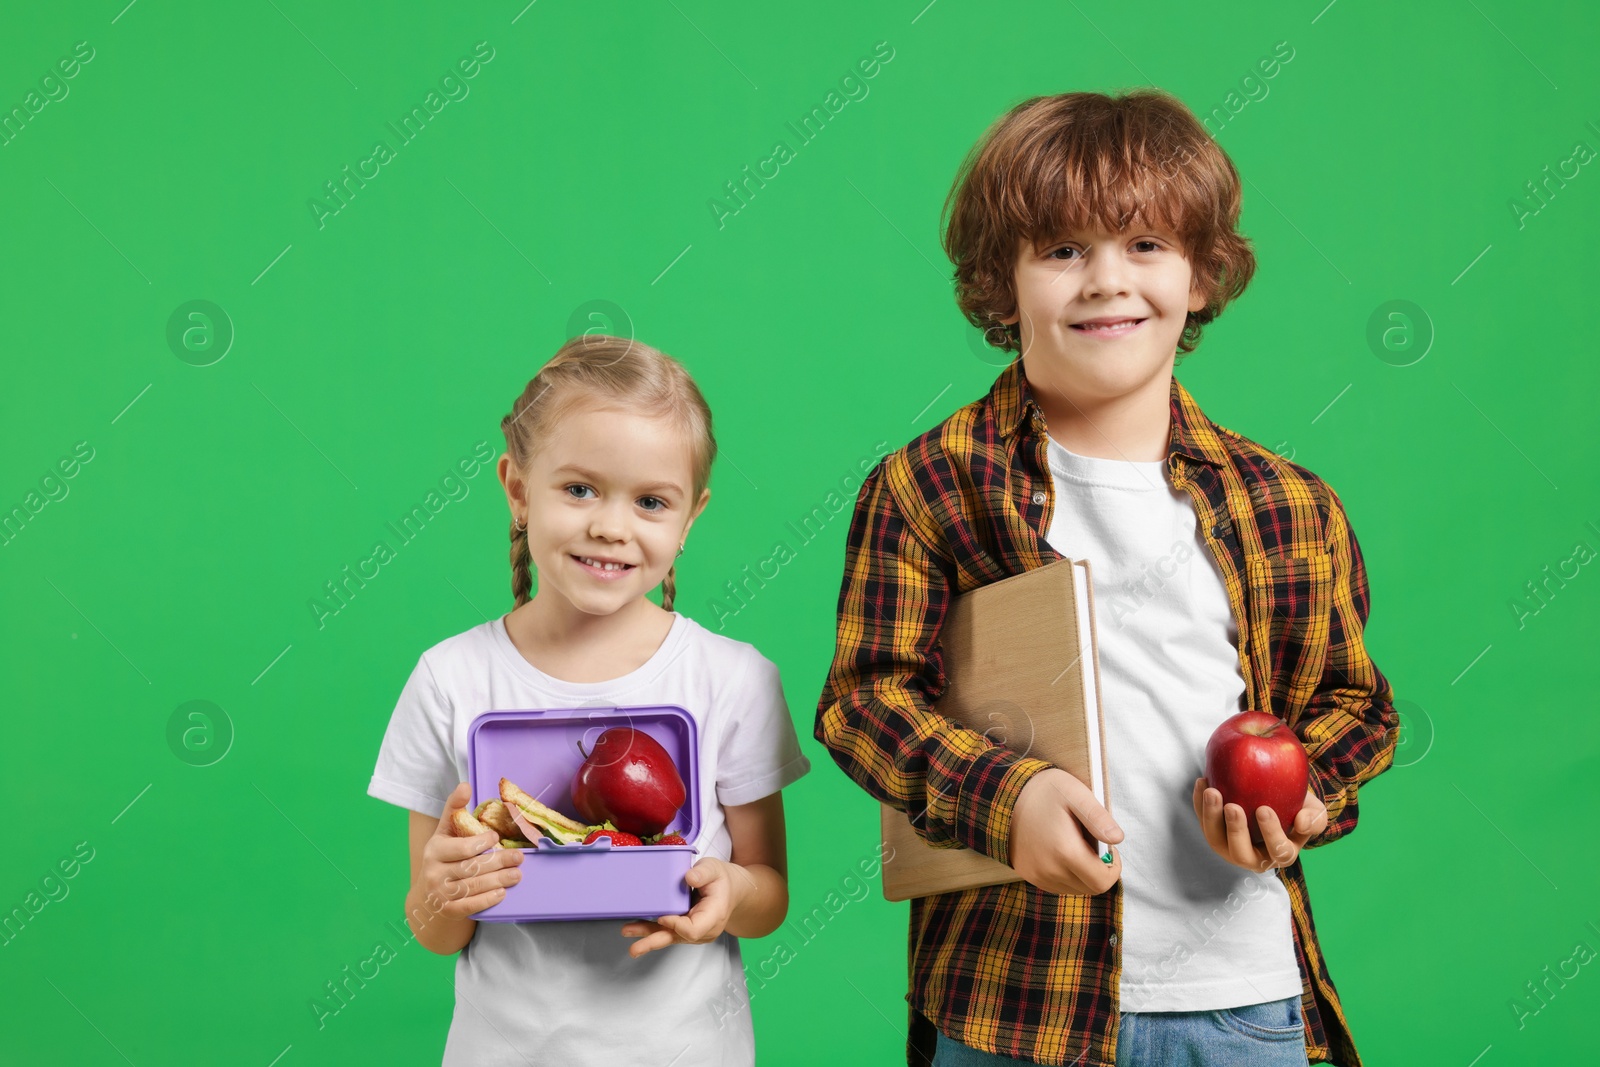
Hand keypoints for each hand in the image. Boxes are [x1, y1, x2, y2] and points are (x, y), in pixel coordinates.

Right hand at [418, 782, 523, 919]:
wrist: (427, 894)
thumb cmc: (442, 856)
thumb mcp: (444, 831)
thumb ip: (454, 808)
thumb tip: (465, 785)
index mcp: (434, 850)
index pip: (461, 848)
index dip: (481, 843)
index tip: (497, 838)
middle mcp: (434, 873)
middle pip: (472, 868)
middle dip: (499, 862)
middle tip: (519, 857)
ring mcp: (440, 894)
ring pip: (474, 887)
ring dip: (499, 880)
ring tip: (517, 874)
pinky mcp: (449, 911)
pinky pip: (470, 906)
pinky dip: (487, 899)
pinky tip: (502, 893)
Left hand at [620, 857, 751, 957]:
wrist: (730, 891)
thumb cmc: (722, 879)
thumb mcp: (715, 869)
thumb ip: (704, 872)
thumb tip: (689, 877)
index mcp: (714, 915)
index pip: (694, 929)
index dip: (676, 925)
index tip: (662, 916)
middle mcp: (704, 929)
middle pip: (677, 938)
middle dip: (654, 942)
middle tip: (634, 948)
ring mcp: (694, 932)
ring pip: (669, 936)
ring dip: (648, 936)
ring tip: (628, 935)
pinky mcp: (685, 930)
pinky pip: (668, 932)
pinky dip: (652, 931)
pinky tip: (636, 929)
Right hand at [1008, 768, 1124, 894]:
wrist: (1002, 796)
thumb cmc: (1042, 791)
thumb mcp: (1074, 793)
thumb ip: (1098, 817)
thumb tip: (1118, 839)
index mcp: (1065, 852)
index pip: (1102, 882)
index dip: (1114, 869)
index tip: (1110, 850)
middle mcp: (1050, 871)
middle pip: (1090, 888)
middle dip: (1100, 871)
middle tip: (1095, 846)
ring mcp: (1038, 876)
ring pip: (1075, 889)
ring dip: (1084, 874)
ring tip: (1077, 846)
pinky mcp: (1029, 875)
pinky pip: (1058, 886)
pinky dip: (1068, 875)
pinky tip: (1062, 853)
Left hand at [1192, 778, 1327, 872]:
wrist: (1277, 798)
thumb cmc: (1297, 807)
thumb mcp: (1313, 811)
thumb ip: (1315, 817)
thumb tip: (1302, 822)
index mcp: (1282, 853)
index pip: (1278, 850)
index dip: (1271, 832)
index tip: (1264, 809)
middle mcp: (1254, 857)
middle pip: (1241, 853)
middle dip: (1235, 830)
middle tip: (1233, 806)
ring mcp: (1231, 847)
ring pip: (1216, 840)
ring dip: (1210, 817)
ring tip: (1212, 791)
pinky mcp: (1215, 833)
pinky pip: (1203, 822)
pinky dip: (1200, 804)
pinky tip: (1202, 782)